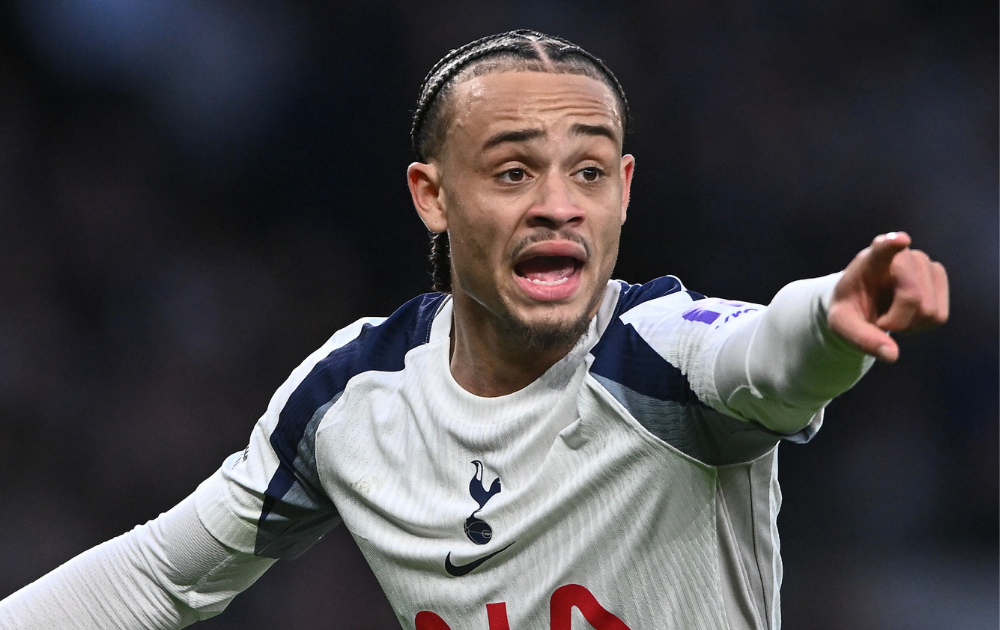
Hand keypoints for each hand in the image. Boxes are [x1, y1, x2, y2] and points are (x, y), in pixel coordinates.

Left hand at [828, 232, 948, 362]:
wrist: (862, 301)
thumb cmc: (849, 308)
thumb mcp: (842, 325)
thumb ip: (861, 339)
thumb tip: (892, 355)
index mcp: (870, 261)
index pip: (882, 249)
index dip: (891, 245)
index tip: (899, 240)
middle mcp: (901, 255)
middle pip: (912, 297)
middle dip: (896, 320)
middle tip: (878, 320)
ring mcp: (924, 263)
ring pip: (929, 309)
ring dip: (910, 323)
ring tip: (891, 314)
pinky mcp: (938, 276)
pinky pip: (939, 316)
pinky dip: (922, 324)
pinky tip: (907, 314)